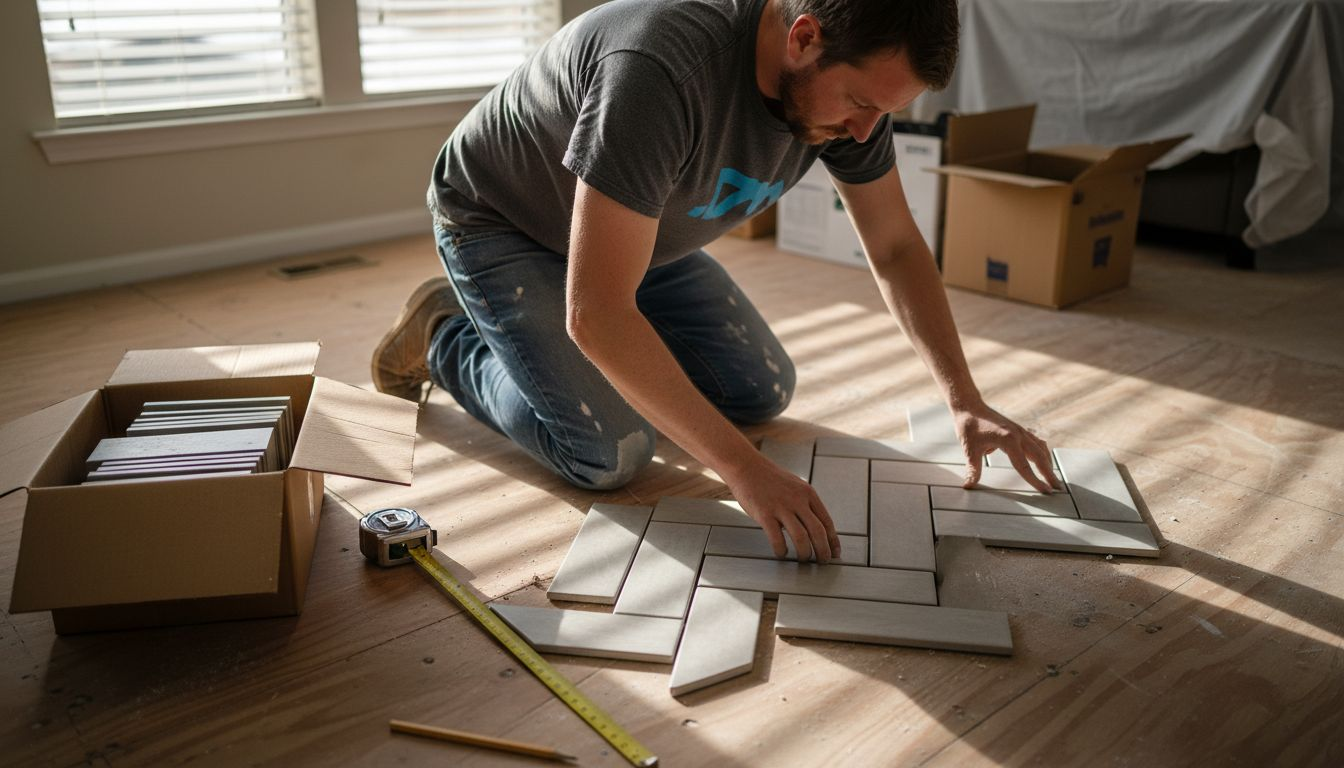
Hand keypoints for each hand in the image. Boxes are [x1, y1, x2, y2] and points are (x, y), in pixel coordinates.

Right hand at [722, 455, 840, 562]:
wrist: (747, 467)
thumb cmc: (771, 480)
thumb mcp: (796, 486)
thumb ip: (806, 504)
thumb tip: (816, 528)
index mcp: (808, 494)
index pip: (827, 522)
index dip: (833, 541)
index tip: (835, 554)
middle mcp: (798, 500)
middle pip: (818, 532)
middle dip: (823, 551)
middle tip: (822, 562)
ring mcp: (781, 507)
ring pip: (801, 538)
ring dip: (805, 554)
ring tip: (803, 560)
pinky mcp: (765, 514)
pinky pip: (777, 539)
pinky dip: (782, 550)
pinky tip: (782, 553)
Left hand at [953, 404, 1061, 493]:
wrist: (970, 406)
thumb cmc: (969, 426)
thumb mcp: (970, 449)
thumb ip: (973, 469)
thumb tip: (968, 485)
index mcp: (1008, 440)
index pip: (1024, 466)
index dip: (1035, 480)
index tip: (1046, 491)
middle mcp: (1018, 434)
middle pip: (1040, 457)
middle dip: (1049, 473)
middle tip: (1057, 488)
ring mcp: (1020, 431)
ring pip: (1041, 449)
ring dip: (1048, 463)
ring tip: (1052, 477)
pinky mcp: (1019, 430)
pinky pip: (1036, 442)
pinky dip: (1043, 453)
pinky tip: (1044, 461)